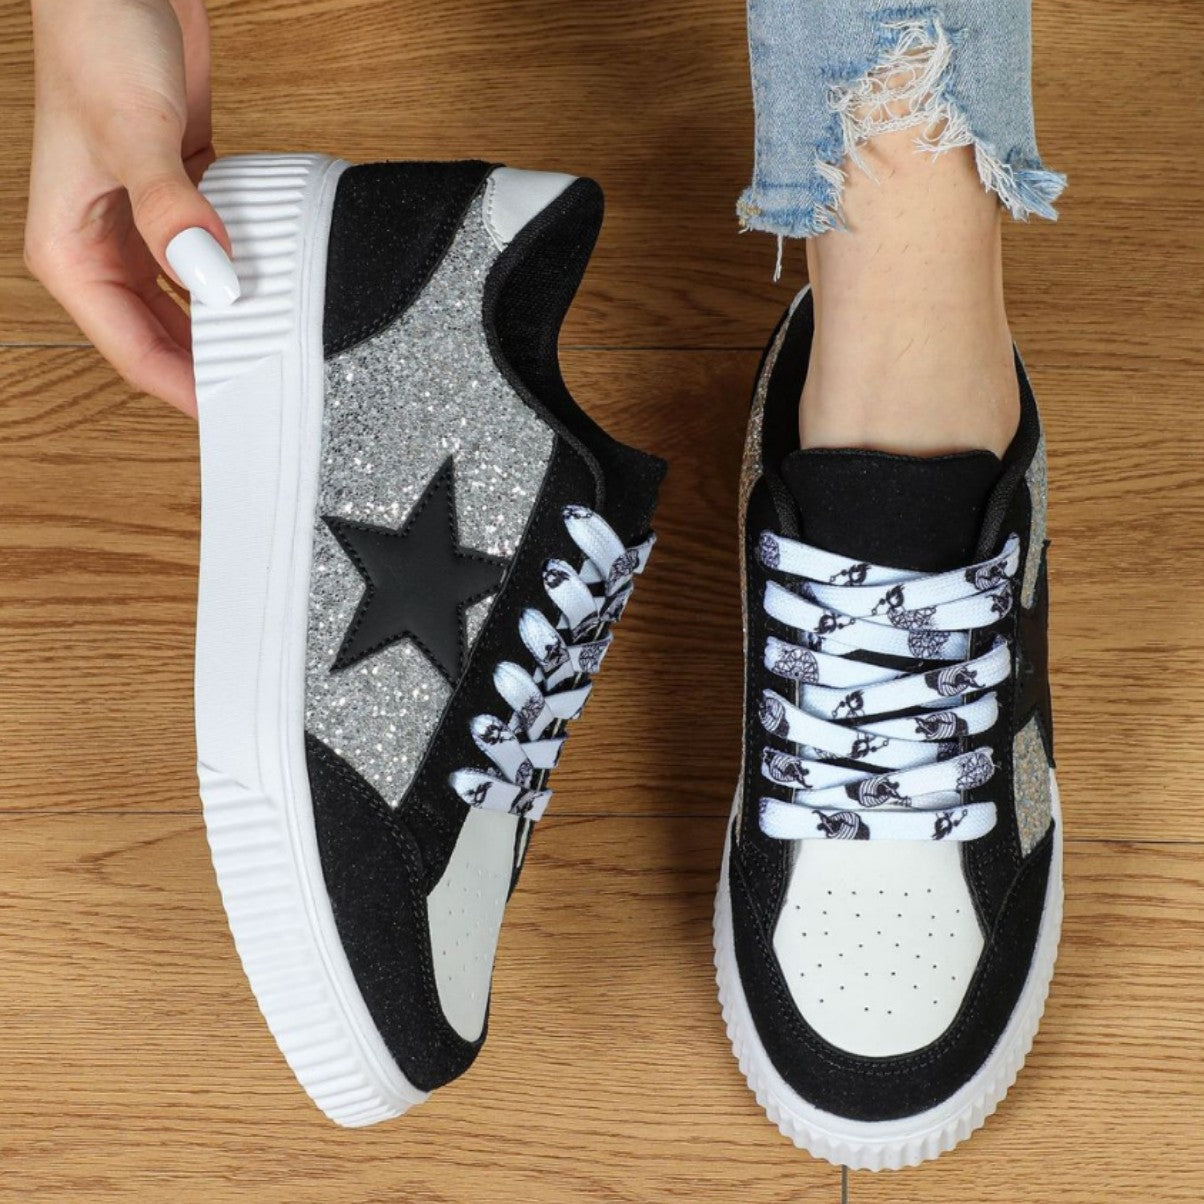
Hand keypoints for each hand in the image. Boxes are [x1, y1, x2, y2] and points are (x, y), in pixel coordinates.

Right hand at [25, 0, 237, 415]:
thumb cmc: (97, 38)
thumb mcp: (132, 130)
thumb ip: (169, 208)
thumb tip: (209, 277)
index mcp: (71, 253)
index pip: (134, 352)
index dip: (186, 390)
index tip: (236, 417)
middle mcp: (104, 249)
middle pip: (164, 341)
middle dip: (211, 371)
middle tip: (271, 396)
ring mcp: (143, 229)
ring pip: (190, 308)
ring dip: (229, 328)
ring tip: (280, 356)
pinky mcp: (179, 204)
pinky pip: (213, 264)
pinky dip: (241, 280)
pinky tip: (277, 294)